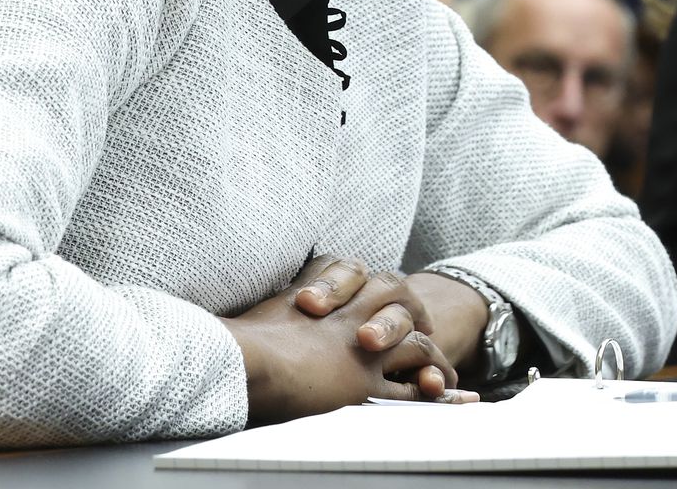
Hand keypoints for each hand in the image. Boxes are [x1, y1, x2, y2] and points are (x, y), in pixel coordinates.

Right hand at [221, 257, 477, 425]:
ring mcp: (361, 348)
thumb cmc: (232, 344)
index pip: (365, 277)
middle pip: (400, 297)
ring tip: (444, 379)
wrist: (235, 362)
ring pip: (415, 343)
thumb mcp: (260, 313)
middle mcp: (349, 313)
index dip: (380, 294)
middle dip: (416, 314)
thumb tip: (271, 313)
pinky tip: (444, 399)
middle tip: (427, 331)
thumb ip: (279, 309)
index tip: (390, 306)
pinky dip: (431, 393)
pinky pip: (410, 387)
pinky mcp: (364, 382)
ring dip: (432, 360)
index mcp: (323, 290)